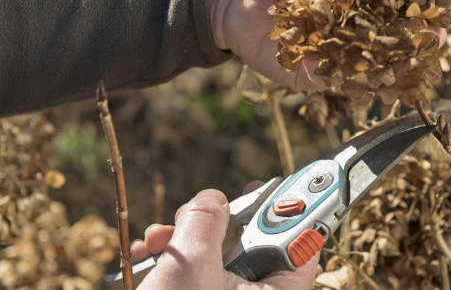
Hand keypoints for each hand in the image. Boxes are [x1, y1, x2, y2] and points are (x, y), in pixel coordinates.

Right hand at [130, 186, 317, 289]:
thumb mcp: (191, 264)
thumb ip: (206, 220)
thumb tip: (213, 198)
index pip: (301, 239)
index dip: (288, 205)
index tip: (268, 184)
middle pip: (253, 238)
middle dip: (215, 220)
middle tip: (193, 213)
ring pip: (219, 249)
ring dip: (183, 236)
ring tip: (156, 240)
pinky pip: (199, 266)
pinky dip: (174, 254)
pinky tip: (149, 252)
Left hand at [209, 0, 450, 89]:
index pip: (410, 6)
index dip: (430, 7)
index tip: (447, 4)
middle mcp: (360, 29)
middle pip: (396, 40)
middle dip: (416, 40)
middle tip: (435, 36)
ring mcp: (338, 53)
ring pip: (372, 64)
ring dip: (393, 63)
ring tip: (411, 57)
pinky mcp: (312, 73)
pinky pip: (337, 79)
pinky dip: (354, 78)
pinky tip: (373, 74)